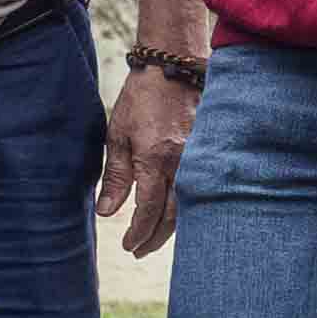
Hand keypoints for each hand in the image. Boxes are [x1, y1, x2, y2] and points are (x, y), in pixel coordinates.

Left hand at [94, 61, 197, 254]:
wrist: (173, 67)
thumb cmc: (141, 99)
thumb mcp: (117, 135)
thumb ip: (114, 176)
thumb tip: (107, 212)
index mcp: (155, 160)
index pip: (148, 211)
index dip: (138, 233)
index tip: (128, 245)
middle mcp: (182, 163)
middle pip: (171, 216)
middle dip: (154, 238)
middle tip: (138, 251)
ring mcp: (199, 158)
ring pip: (188, 206)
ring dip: (171, 228)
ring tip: (154, 239)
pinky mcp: (209, 152)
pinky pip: (199, 189)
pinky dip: (186, 208)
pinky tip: (175, 214)